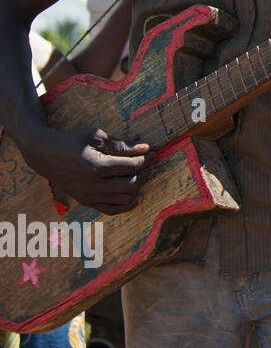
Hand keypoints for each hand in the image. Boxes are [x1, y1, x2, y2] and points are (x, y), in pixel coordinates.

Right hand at [22, 127, 150, 213]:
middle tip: (146, 163)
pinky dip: (127, 205)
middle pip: (131, 184)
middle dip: (143, 173)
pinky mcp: (86, 202)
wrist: (44, 154)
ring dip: (137, 187)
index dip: (144, 159)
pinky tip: (136, 195)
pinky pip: (112, 210)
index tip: (150, 152)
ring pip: (125, 199)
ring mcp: (89, 196)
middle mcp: (92, 186)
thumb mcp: (96, 137)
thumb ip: (121, 146)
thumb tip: (144, 149)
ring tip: (140, 174)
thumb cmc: (71, 141)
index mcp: (96, 167)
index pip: (130, 167)